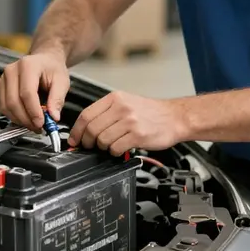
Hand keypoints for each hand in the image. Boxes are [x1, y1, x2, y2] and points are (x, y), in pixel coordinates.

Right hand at [0, 49, 69, 130]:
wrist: (44, 60)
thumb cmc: (52, 68)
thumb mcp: (62, 81)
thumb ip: (57, 99)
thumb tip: (53, 117)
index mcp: (28, 65)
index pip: (27, 93)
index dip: (33, 111)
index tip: (41, 123)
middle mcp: (12, 70)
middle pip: (13, 101)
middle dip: (26, 119)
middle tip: (38, 127)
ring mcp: (4, 78)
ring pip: (6, 106)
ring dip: (20, 120)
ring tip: (34, 124)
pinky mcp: (1, 87)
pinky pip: (3, 107)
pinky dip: (14, 116)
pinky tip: (26, 118)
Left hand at [68, 91, 186, 156]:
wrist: (175, 117)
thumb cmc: (151, 112)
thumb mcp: (126, 102)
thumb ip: (106, 112)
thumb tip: (86, 127)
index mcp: (115, 98)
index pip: (86, 114)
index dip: (77, 130)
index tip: (74, 139)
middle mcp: (121, 107)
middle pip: (92, 128)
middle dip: (88, 142)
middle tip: (90, 146)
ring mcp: (130, 121)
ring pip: (102, 140)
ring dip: (103, 148)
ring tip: (110, 146)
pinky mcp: (138, 135)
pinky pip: (116, 148)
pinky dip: (114, 152)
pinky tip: (120, 148)